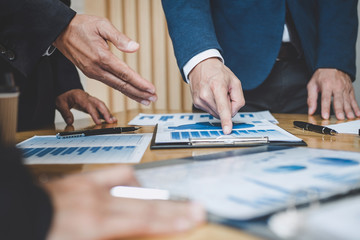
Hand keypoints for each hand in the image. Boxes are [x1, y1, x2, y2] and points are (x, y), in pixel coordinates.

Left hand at [44, 166, 204, 239]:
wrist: (19, 213)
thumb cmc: (47, 233)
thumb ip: (113, 235)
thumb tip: (132, 234)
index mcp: (95, 224)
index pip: (142, 220)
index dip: (171, 219)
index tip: (192, 218)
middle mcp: (98, 203)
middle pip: (145, 204)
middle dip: (174, 209)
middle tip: (197, 208)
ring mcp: (91, 188)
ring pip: (133, 186)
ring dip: (153, 194)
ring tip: (169, 202)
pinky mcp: (84, 180)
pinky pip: (113, 175)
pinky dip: (128, 180)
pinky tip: (134, 186)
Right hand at [53, 14, 156, 105]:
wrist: (59, 31)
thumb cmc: (81, 26)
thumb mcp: (101, 25)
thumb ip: (119, 38)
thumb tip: (135, 47)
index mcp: (101, 57)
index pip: (125, 74)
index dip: (139, 83)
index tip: (151, 89)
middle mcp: (97, 69)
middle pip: (122, 85)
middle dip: (139, 93)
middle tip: (153, 98)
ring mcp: (93, 73)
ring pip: (116, 87)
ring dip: (133, 94)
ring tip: (146, 99)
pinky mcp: (91, 73)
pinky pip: (110, 83)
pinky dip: (122, 89)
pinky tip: (131, 92)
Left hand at [56, 89, 116, 124]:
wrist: (65, 91)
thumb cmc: (63, 97)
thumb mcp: (60, 103)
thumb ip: (65, 113)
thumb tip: (70, 122)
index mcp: (80, 96)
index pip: (89, 106)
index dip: (95, 114)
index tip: (99, 122)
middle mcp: (88, 97)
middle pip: (99, 104)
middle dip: (106, 113)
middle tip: (110, 121)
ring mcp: (91, 100)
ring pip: (102, 105)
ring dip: (108, 113)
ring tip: (113, 120)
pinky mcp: (92, 103)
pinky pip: (100, 108)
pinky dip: (105, 113)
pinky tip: (109, 119)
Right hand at [189, 58, 244, 133]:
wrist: (201, 66)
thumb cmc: (218, 73)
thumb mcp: (235, 81)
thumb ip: (238, 99)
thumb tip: (233, 113)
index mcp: (217, 87)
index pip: (223, 107)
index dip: (226, 120)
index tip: (227, 130)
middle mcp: (206, 94)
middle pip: (222, 112)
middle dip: (227, 106)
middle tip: (224, 93)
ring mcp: (199, 100)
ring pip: (216, 114)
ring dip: (220, 107)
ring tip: (216, 93)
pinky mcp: (196, 103)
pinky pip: (210, 111)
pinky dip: (214, 106)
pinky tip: (211, 96)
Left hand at [307, 68, 359, 119]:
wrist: (333, 65)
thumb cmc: (321, 76)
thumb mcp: (312, 85)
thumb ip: (311, 99)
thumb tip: (310, 111)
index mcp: (326, 85)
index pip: (325, 98)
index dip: (325, 108)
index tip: (325, 116)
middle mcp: (337, 86)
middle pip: (338, 100)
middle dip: (339, 110)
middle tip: (340, 118)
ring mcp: (345, 88)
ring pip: (347, 100)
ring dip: (349, 110)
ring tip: (350, 117)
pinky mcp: (350, 89)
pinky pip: (353, 99)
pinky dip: (356, 107)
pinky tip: (357, 113)